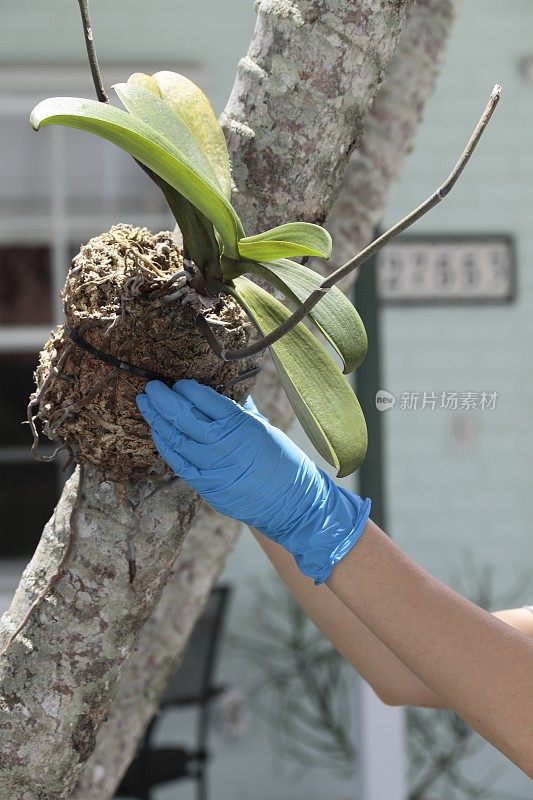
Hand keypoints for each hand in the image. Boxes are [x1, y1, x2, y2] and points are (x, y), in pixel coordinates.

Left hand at [136, 379, 370, 583]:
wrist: (292, 503)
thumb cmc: (283, 461)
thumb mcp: (264, 427)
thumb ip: (241, 408)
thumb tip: (226, 388)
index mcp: (241, 424)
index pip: (205, 398)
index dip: (187, 388)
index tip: (179, 381)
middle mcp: (223, 444)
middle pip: (183, 416)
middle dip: (163, 399)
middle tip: (151, 386)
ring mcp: (212, 467)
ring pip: (175, 438)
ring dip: (157, 419)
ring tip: (145, 404)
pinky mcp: (206, 485)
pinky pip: (178, 462)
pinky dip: (165, 445)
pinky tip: (157, 432)